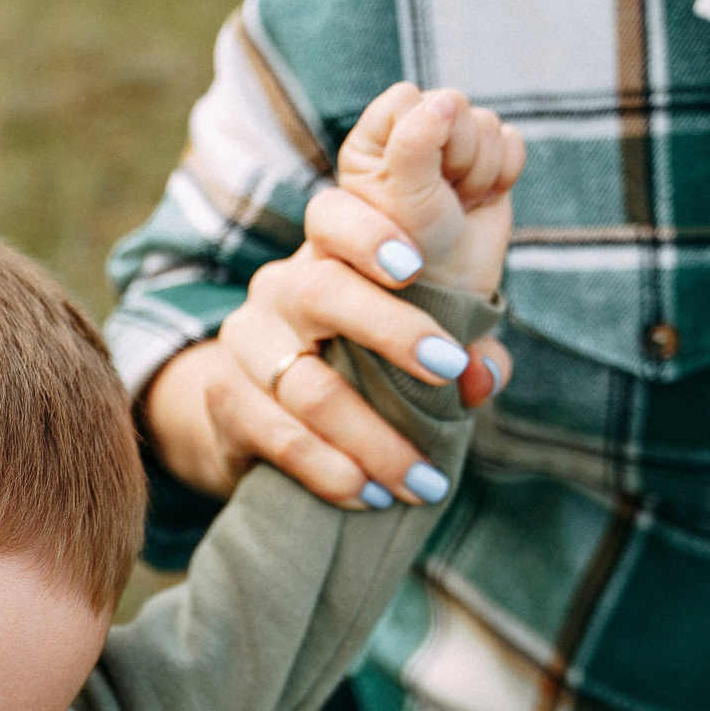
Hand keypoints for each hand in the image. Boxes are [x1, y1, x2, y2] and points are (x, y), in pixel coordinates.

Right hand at [141, 94, 522, 510]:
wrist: (258, 414)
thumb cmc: (360, 364)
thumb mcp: (417, 344)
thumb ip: (464, 354)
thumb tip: (484, 376)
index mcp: (329, 254)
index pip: (334, 216)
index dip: (369, 233)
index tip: (416, 266)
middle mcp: (280, 287)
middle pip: (323, 293)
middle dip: (392, 331)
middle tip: (450, 370)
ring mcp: (246, 341)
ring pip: (308, 386)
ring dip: (373, 439)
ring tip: (421, 481)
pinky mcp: (225, 399)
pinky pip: (281, 436)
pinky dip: (330, 471)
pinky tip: (367, 494)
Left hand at [333, 83, 523, 295]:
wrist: (446, 294)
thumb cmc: (405, 254)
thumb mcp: (403, 198)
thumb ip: (414, 143)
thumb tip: (443, 102)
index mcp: (372, 139)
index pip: (407, 99)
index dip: (422, 138)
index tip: (416, 187)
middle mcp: (408, 133)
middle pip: (452, 104)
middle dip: (456, 157)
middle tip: (442, 200)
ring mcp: (451, 145)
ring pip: (486, 122)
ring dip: (479, 172)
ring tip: (458, 205)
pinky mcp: (486, 159)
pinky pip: (512, 140)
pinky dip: (503, 175)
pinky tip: (480, 200)